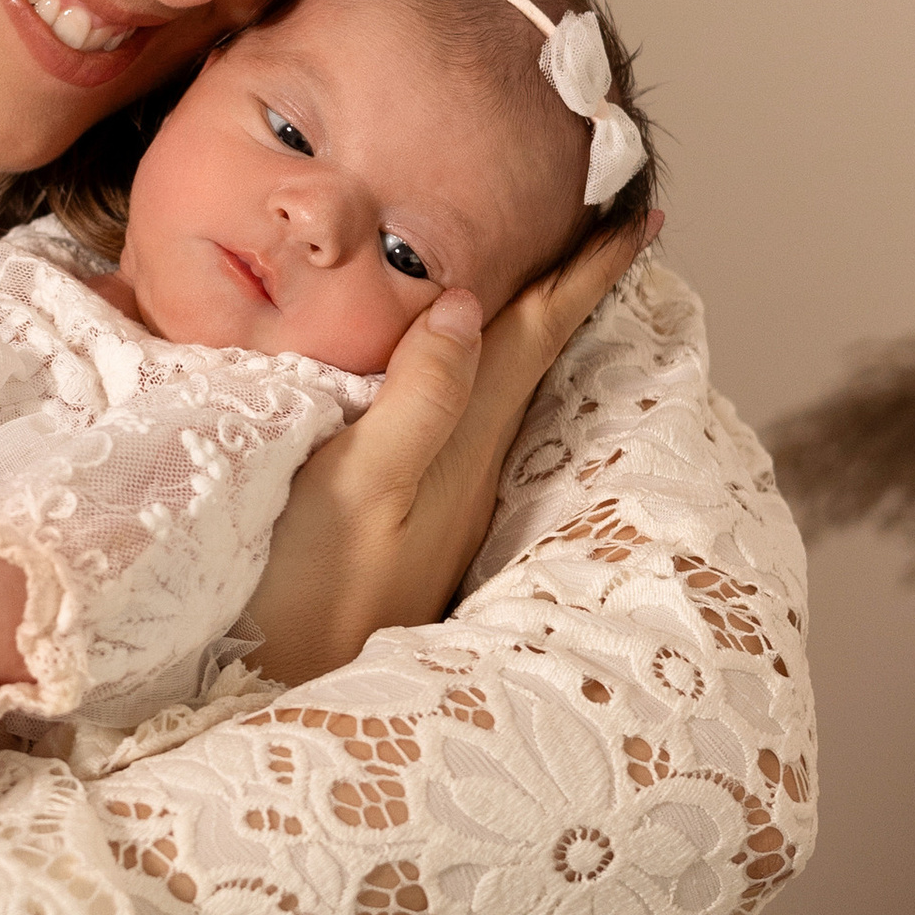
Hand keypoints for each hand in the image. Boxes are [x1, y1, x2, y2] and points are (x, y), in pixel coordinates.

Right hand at [245, 215, 659, 686]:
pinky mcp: (404, 521)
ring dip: (529, 324)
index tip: (638, 210)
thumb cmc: (303, 598)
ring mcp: (438, 501)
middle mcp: (464, 471)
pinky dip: (477, 369)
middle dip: (568, 285)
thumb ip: (415, 400)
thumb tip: (469, 301)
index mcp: (459, 448)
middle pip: (530, 356)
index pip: (535, 338)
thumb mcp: (354, 490)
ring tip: (551, 273)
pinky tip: (463, 365)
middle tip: (608, 221)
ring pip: (499, 388)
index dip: (584, 272)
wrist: (277, 705)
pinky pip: (460, 418)